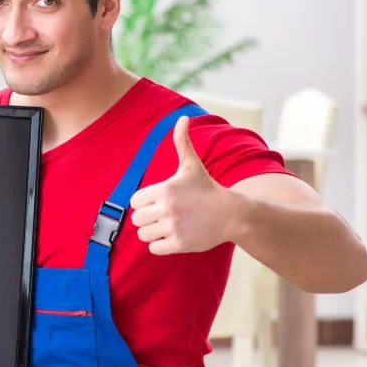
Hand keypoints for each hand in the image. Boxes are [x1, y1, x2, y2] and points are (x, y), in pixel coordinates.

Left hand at [129, 116, 237, 254]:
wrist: (232, 213)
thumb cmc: (207, 188)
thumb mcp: (192, 165)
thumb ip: (182, 142)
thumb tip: (183, 117)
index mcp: (165, 189)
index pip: (135, 201)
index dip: (144, 202)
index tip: (158, 201)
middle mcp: (167, 209)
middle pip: (137, 219)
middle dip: (147, 218)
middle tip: (163, 215)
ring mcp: (173, 228)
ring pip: (143, 235)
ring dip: (152, 233)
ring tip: (166, 226)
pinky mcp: (179, 244)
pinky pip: (154, 249)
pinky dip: (159, 245)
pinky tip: (171, 236)